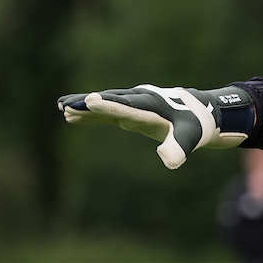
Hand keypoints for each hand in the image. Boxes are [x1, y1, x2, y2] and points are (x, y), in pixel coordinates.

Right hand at [58, 84, 254, 168]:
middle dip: (90, 104)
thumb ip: (178, 149)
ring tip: (62, 108)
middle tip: (66, 104)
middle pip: (111, 101)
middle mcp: (140, 101)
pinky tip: (71, 116)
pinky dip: (91, 113)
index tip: (91, 100)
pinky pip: (107, 111)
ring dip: (85, 107)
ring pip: (106, 104)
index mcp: (153, 107)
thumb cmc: (195, 125)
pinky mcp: (131, 111)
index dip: (109, 105)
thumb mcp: (190, 138)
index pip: (127, 106)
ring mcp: (134, 104)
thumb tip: (168, 162)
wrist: (201, 112)